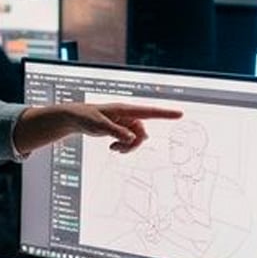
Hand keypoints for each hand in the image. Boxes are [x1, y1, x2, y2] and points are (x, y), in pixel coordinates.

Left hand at [14, 102, 182, 154]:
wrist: (76, 118)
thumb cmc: (86, 117)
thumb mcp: (99, 125)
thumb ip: (116, 131)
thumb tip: (132, 137)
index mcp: (125, 109)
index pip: (149, 111)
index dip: (165, 114)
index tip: (180, 114)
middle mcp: (128, 115)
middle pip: (142, 132)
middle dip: (134, 144)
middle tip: (117, 149)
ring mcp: (126, 122)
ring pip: (137, 139)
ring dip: (127, 147)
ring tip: (113, 149)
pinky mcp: (122, 129)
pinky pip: (130, 141)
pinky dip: (123, 147)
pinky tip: (112, 147)